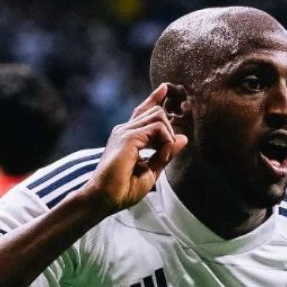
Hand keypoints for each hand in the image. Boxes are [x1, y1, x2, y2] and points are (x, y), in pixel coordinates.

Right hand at [79, 83, 187, 214]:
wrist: (104, 198)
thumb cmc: (123, 190)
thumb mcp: (151, 170)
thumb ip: (165, 154)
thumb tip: (183, 138)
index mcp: (127, 136)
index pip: (142, 111)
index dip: (154, 98)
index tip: (165, 87)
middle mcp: (124, 130)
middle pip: (156, 112)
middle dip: (169, 130)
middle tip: (165, 154)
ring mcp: (125, 131)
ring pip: (159, 116)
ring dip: (167, 137)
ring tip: (161, 157)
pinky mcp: (128, 137)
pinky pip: (158, 128)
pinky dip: (165, 143)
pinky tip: (160, 156)